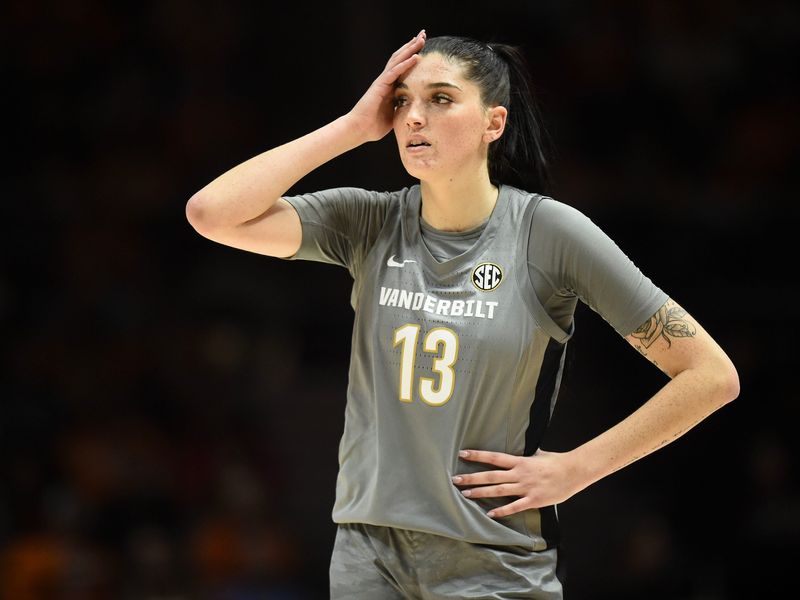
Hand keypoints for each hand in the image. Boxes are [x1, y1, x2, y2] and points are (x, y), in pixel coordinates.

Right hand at [346, 29, 425, 141]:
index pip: (403, 67)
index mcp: (390, 87)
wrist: (358, 130)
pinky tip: (415, 56)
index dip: (412, 55)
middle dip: (412, 46)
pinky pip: (394, 72)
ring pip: (398, 61)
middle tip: (423, 34)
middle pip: (400, 58)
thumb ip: (401, 110)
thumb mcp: (393, 116)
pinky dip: (405, 64)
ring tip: (421, 39)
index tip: (423, 47)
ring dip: (410, 49)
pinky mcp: (379, 86)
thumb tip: (413, 112)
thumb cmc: (373, 126)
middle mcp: (385, 81)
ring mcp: (382, 82)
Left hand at [452, 449, 584, 517]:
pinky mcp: (533, 500)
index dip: (478, 455)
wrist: (574, 472)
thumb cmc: (556, 462)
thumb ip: (526, 455)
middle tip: (455, 479)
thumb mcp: (538, 454)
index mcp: (520, 461)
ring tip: (465, 494)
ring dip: (480, 493)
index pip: (494, 458)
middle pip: (491, 476)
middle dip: (472, 478)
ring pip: (498, 491)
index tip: (462, 454)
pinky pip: (515, 507)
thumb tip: (521, 450)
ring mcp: (526, 488)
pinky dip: (502, 511)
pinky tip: (490, 514)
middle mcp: (519, 474)